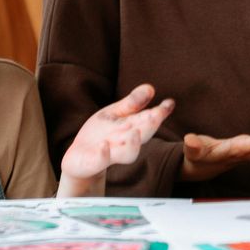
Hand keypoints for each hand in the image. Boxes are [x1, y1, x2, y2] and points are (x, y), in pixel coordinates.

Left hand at [60, 83, 174, 179]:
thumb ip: (133, 103)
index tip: (169, 103)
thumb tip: (151, 87)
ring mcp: (112, 154)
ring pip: (128, 154)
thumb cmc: (100, 134)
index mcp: (132, 128)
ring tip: (135, 133)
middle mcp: (125, 142)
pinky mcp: (95, 162)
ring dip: (133, 145)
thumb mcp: (115, 114)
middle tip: (157, 115)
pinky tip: (104, 145)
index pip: (149, 119)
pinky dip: (103, 154)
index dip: (160, 112)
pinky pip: (101, 160)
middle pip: (142, 135)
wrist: (79, 158)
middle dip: (150, 126)